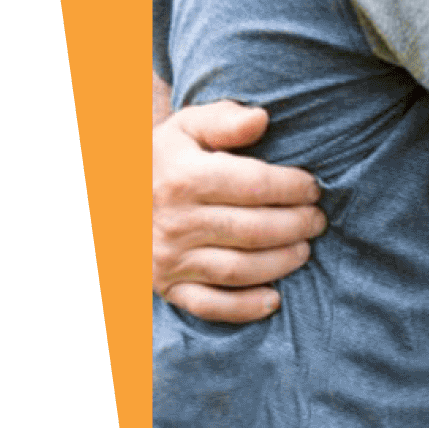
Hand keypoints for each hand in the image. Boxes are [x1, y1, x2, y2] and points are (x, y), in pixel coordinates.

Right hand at [154, 101, 324, 324]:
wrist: (111, 195)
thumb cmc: (163, 156)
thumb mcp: (187, 126)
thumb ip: (225, 119)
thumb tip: (262, 119)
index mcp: (185, 178)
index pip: (253, 185)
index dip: (291, 188)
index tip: (313, 188)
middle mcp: (176, 222)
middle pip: (251, 230)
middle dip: (295, 226)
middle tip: (317, 220)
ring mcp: (170, 259)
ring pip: (237, 269)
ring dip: (279, 263)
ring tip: (305, 250)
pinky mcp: (166, 286)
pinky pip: (208, 305)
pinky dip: (243, 308)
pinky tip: (273, 300)